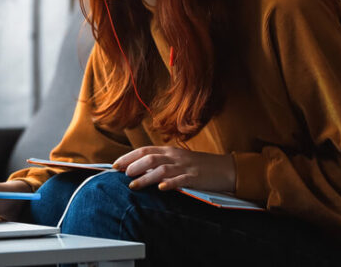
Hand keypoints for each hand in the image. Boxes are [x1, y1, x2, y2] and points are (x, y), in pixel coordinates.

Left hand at [112, 146, 235, 193]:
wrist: (225, 168)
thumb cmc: (199, 166)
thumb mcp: (177, 160)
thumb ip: (160, 162)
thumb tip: (137, 168)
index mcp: (169, 151)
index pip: (144, 150)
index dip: (128, 157)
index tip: (115, 165)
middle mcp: (175, 156)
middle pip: (150, 158)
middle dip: (133, 165)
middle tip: (121, 174)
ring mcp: (185, 167)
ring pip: (161, 169)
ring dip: (145, 177)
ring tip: (133, 185)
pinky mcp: (195, 178)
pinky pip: (181, 180)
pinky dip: (171, 183)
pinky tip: (162, 188)